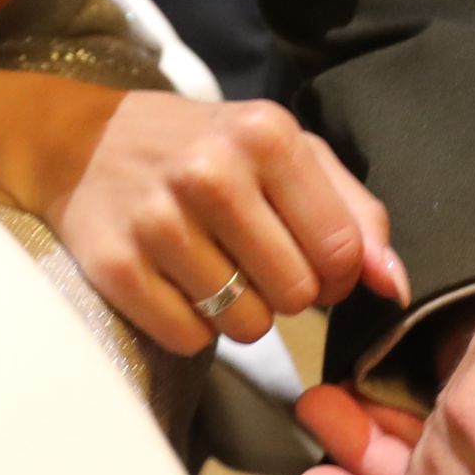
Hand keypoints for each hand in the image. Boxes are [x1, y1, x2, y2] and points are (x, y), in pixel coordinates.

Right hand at [53, 94, 407, 355]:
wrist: (81, 142)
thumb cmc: (203, 147)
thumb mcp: (283, 150)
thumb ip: (353, 211)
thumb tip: (393, 286)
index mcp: (266, 135)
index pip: (341, 251)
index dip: (337, 275)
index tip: (311, 261)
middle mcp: (212, 174)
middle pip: (297, 294)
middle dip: (287, 293)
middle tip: (256, 262)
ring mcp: (159, 222)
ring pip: (247, 326)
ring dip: (240, 313)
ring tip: (214, 268)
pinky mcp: (116, 267)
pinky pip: (191, 339)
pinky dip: (192, 325)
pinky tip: (176, 283)